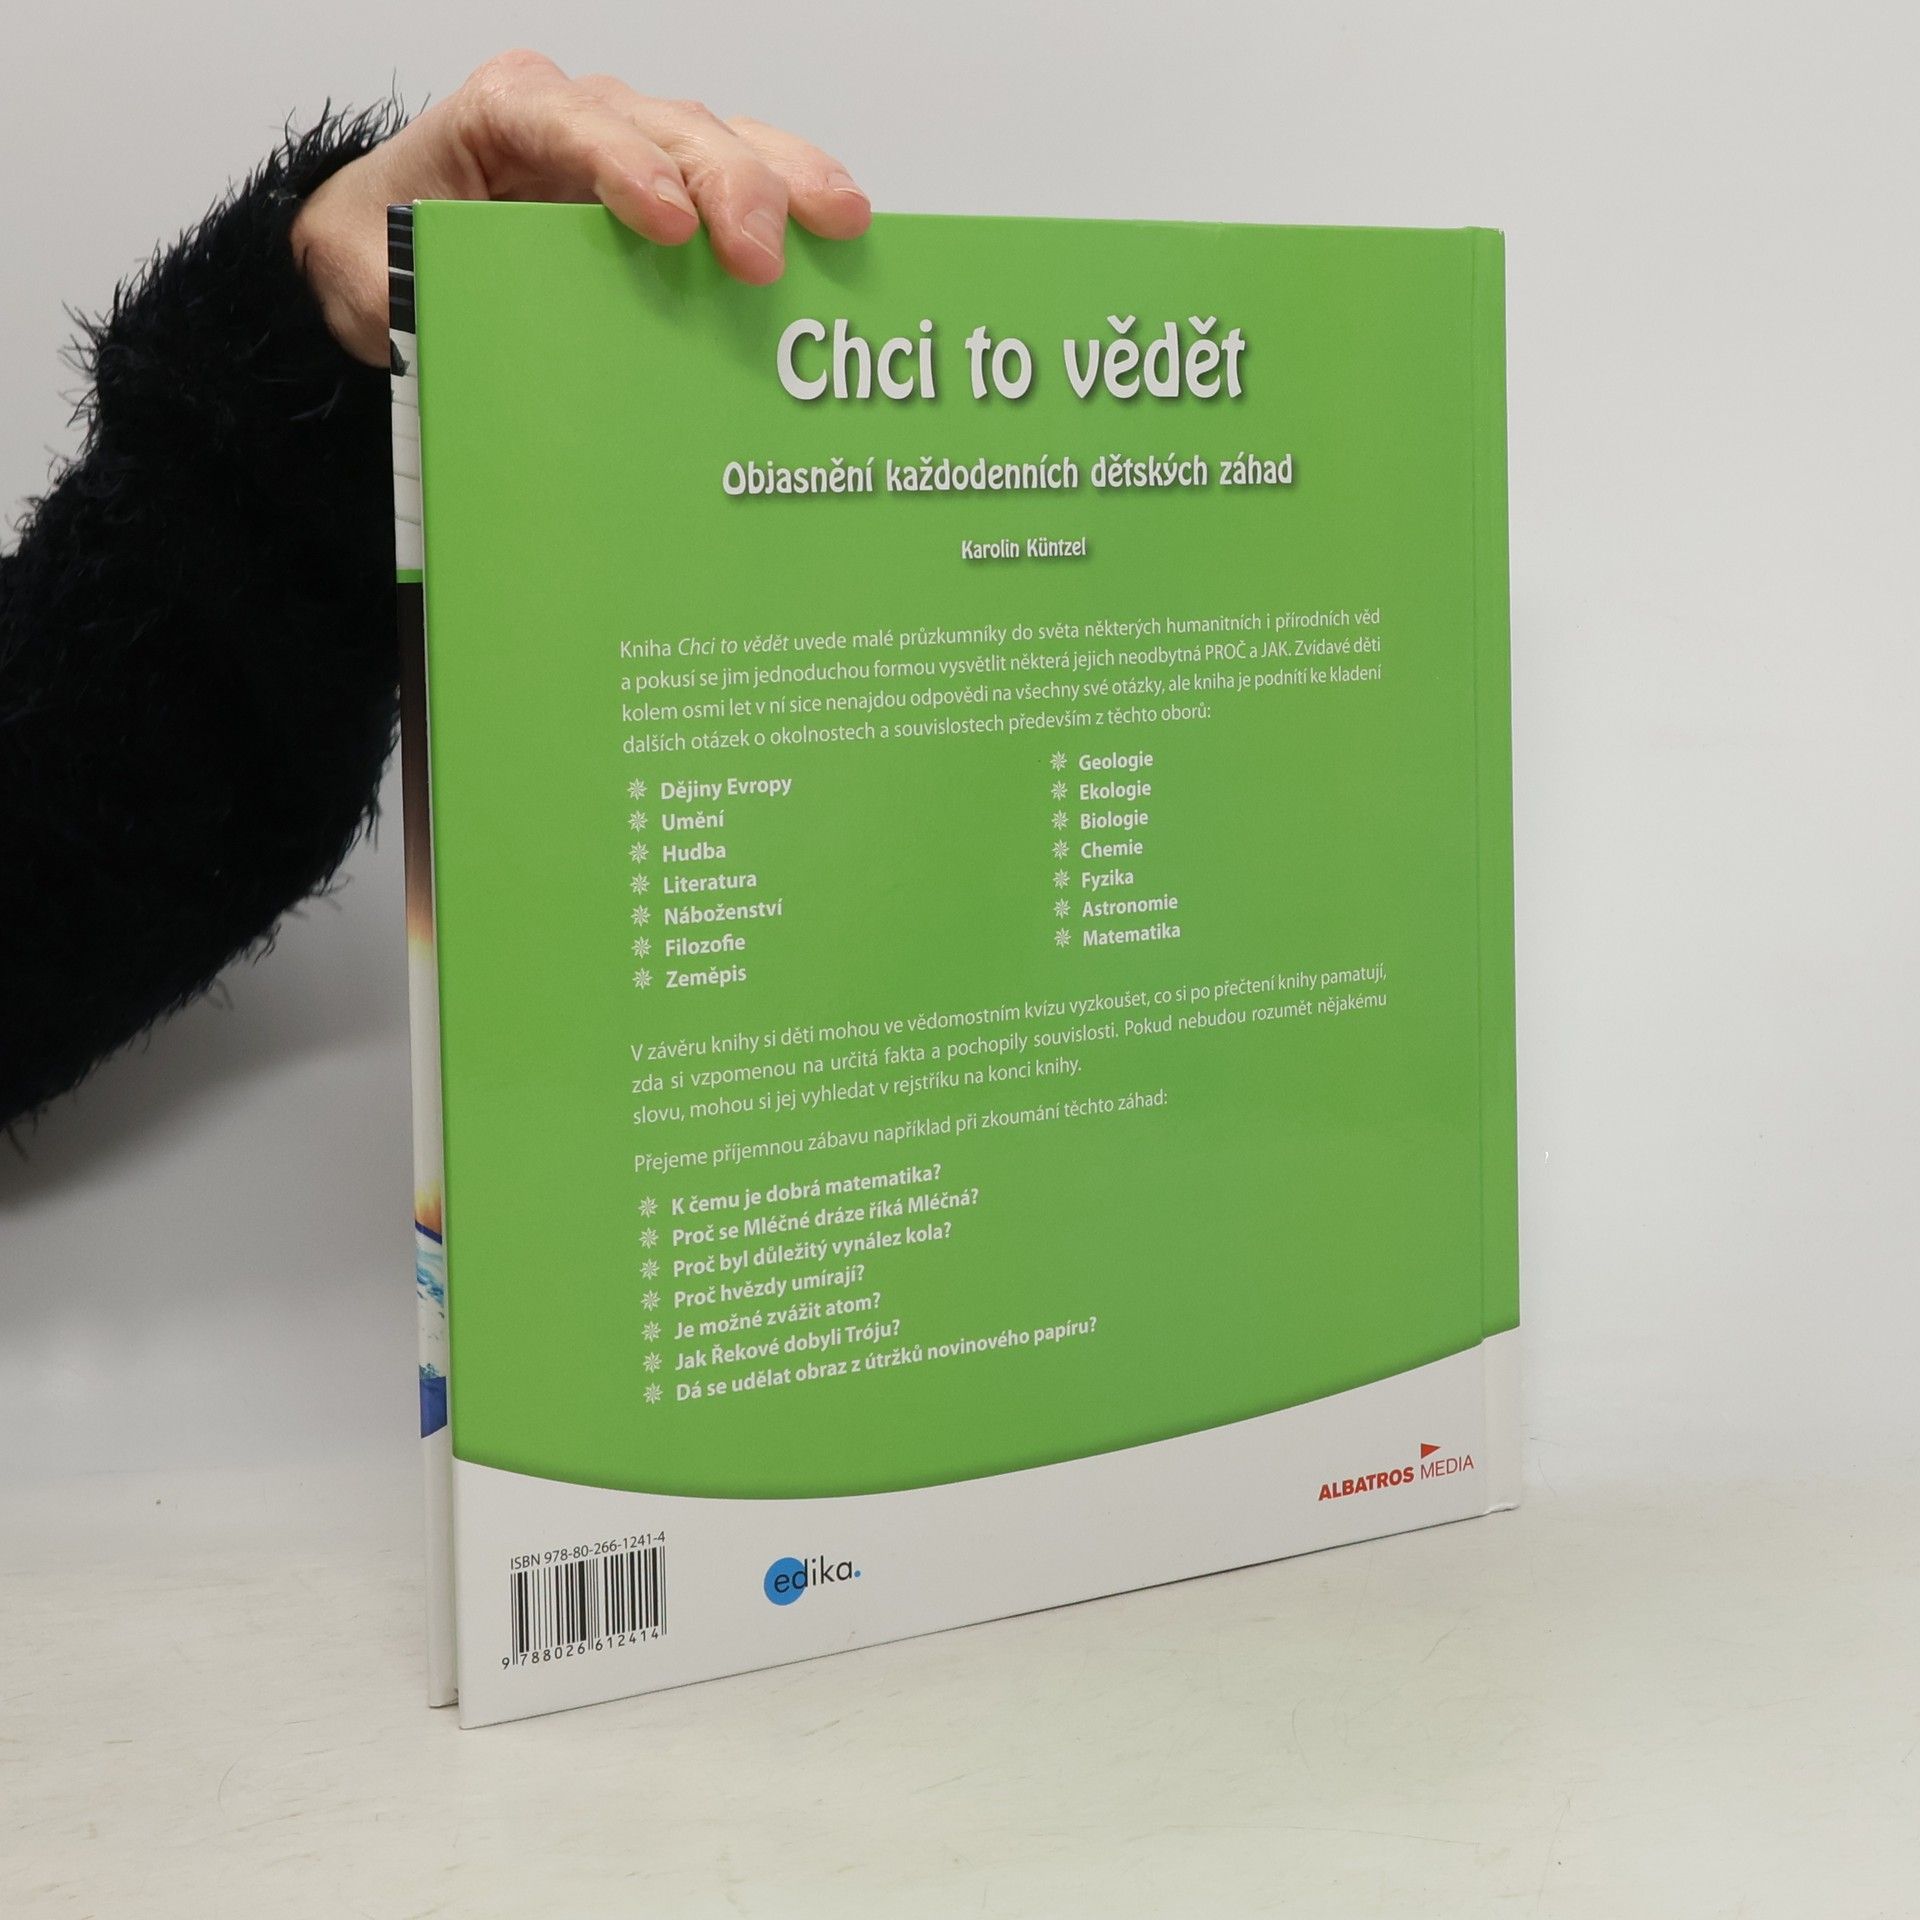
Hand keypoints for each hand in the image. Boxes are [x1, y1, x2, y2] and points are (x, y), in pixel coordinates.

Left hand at [292, 50, 872, 364]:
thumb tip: (423, 327)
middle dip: (727, 183)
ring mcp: (634, 146)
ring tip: (844, 220)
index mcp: (503, 114)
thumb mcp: (361, 270)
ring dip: (785, 178)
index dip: (626, 164)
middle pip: (668, 126)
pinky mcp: (672, 186)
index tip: (670, 223)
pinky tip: (840, 227)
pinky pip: (742, 175)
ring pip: (720, 139)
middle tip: (764, 255)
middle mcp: (579, 115)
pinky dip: (793, 195)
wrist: (393, 244)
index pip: (571, 121)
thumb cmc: (389, 245)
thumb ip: (385, 289)